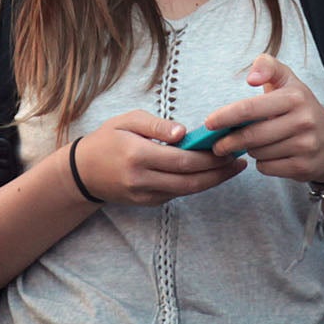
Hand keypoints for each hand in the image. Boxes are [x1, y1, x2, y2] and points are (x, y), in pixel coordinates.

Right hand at [70, 111, 242, 206]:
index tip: (229, 148)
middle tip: (240, 161)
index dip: (209, 158)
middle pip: (190, 181)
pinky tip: (211, 173)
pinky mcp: (147, 203)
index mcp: (138, 156)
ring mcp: (144, 195)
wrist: (83, 172)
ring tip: (233, 168)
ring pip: (187, 191)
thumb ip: (156, 125)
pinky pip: (177, 194)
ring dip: (212, 181)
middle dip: (218, 173)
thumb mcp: (127, 121)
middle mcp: (142, 180)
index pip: (182, 160)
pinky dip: (196, 184)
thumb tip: (184, 132)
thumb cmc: (107, 139)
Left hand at [205, 56, 323, 185]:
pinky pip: (267, 168)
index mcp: (295, 97)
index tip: (209, 123)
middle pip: (251, 136)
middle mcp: (303, 121)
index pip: (251, 108)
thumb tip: (251, 78)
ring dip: (249, 150)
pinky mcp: (304, 167)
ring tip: (254, 144)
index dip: (225, 116)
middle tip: (217, 144)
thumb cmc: (300, 108)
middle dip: (229, 141)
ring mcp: (305, 145)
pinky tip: (269, 155)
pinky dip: (261, 164)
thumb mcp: (288, 81)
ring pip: (258, 153)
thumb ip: (267, 66)